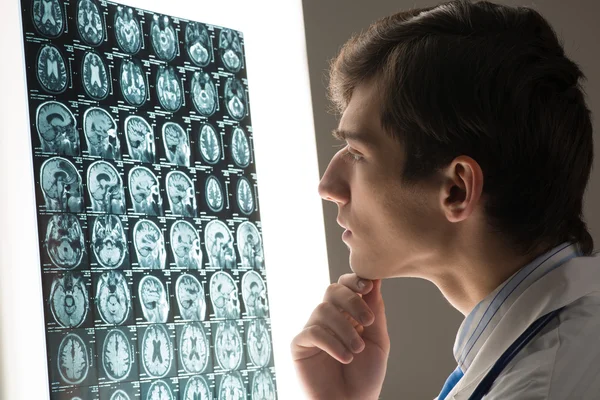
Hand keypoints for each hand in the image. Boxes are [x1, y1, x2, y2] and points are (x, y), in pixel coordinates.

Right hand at [291, 273, 389, 399]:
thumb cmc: (364, 378)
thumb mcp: (378, 341)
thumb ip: (375, 311)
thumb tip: (375, 278)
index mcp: (347, 314)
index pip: (345, 285)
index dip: (354, 280)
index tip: (368, 286)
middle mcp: (328, 319)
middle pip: (332, 290)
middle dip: (352, 301)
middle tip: (368, 322)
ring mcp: (312, 330)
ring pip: (323, 309)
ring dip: (345, 329)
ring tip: (357, 350)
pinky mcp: (299, 344)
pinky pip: (313, 331)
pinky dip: (332, 343)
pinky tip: (345, 358)